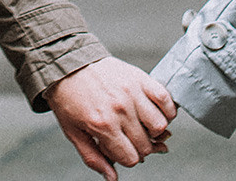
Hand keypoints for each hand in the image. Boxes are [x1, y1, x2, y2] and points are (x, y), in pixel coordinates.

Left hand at [46, 56, 176, 179]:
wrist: (67, 65)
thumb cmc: (69, 100)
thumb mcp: (73, 133)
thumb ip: (94, 158)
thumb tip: (112, 179)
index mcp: (103, 125)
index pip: (131, 158)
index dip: (127, 158)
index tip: (121, 149)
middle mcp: (120, 110)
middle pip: (146, 145)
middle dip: (139, 147)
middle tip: (129, 137)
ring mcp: (132, 92)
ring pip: (160, 125)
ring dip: (154, 130)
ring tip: (142, 125)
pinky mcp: (140, 78)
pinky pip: (166, 99)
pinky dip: (167, 110)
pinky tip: (156, 112)